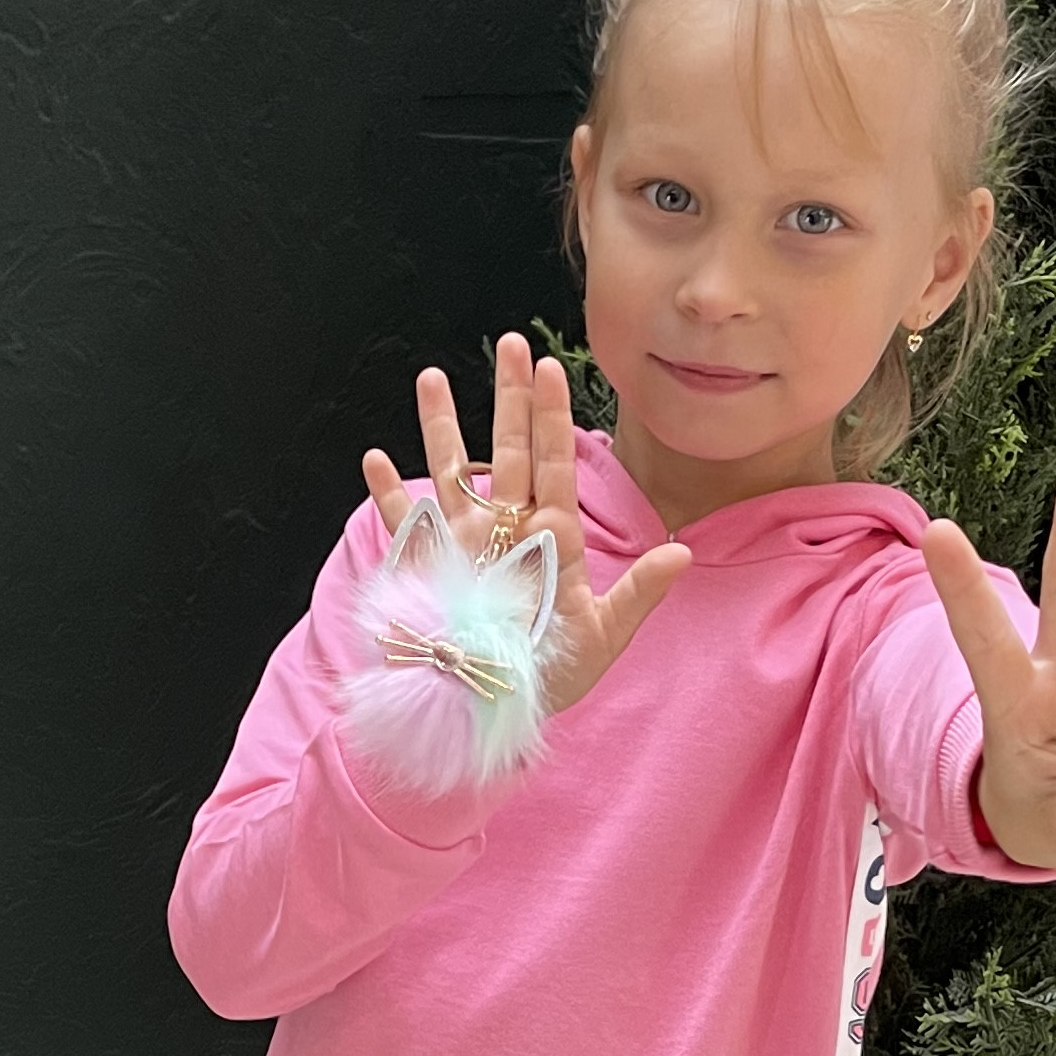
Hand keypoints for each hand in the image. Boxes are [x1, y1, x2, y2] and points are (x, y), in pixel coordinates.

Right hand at [362, 333, 689, 718]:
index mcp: (550, 539)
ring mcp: (465, 546)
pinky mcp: (428, 570)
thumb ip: (639, 593)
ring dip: (443, 427)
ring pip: (452, 473)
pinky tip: (376, 459)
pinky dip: (389, 494)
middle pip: (508, 451)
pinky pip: (405, 524)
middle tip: (509, 344)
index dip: (552, 417)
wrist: (501, 712)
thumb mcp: (604, 637)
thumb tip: (680, 552)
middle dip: (508, 397)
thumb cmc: (556, 675)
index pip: (553, 464)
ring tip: (433, 377)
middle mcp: (507, 531)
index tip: (550, 370)